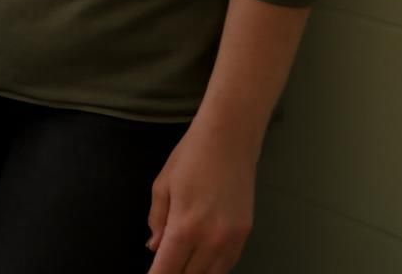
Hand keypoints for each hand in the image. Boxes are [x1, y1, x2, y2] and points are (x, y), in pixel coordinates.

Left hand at [147, 121, 256, 273]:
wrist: (229, 140)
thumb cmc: (189, 158)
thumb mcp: (162, 186)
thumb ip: (157, 221)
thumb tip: (154, 248)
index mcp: (185, 227)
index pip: (168, 268)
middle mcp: (211, 239)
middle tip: (163, 269)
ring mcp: (232, 239)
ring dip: (194, 273)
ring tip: (180, 267)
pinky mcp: (246, 234)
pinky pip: (229, 263)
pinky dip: (213, 268)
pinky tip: (202, 263)